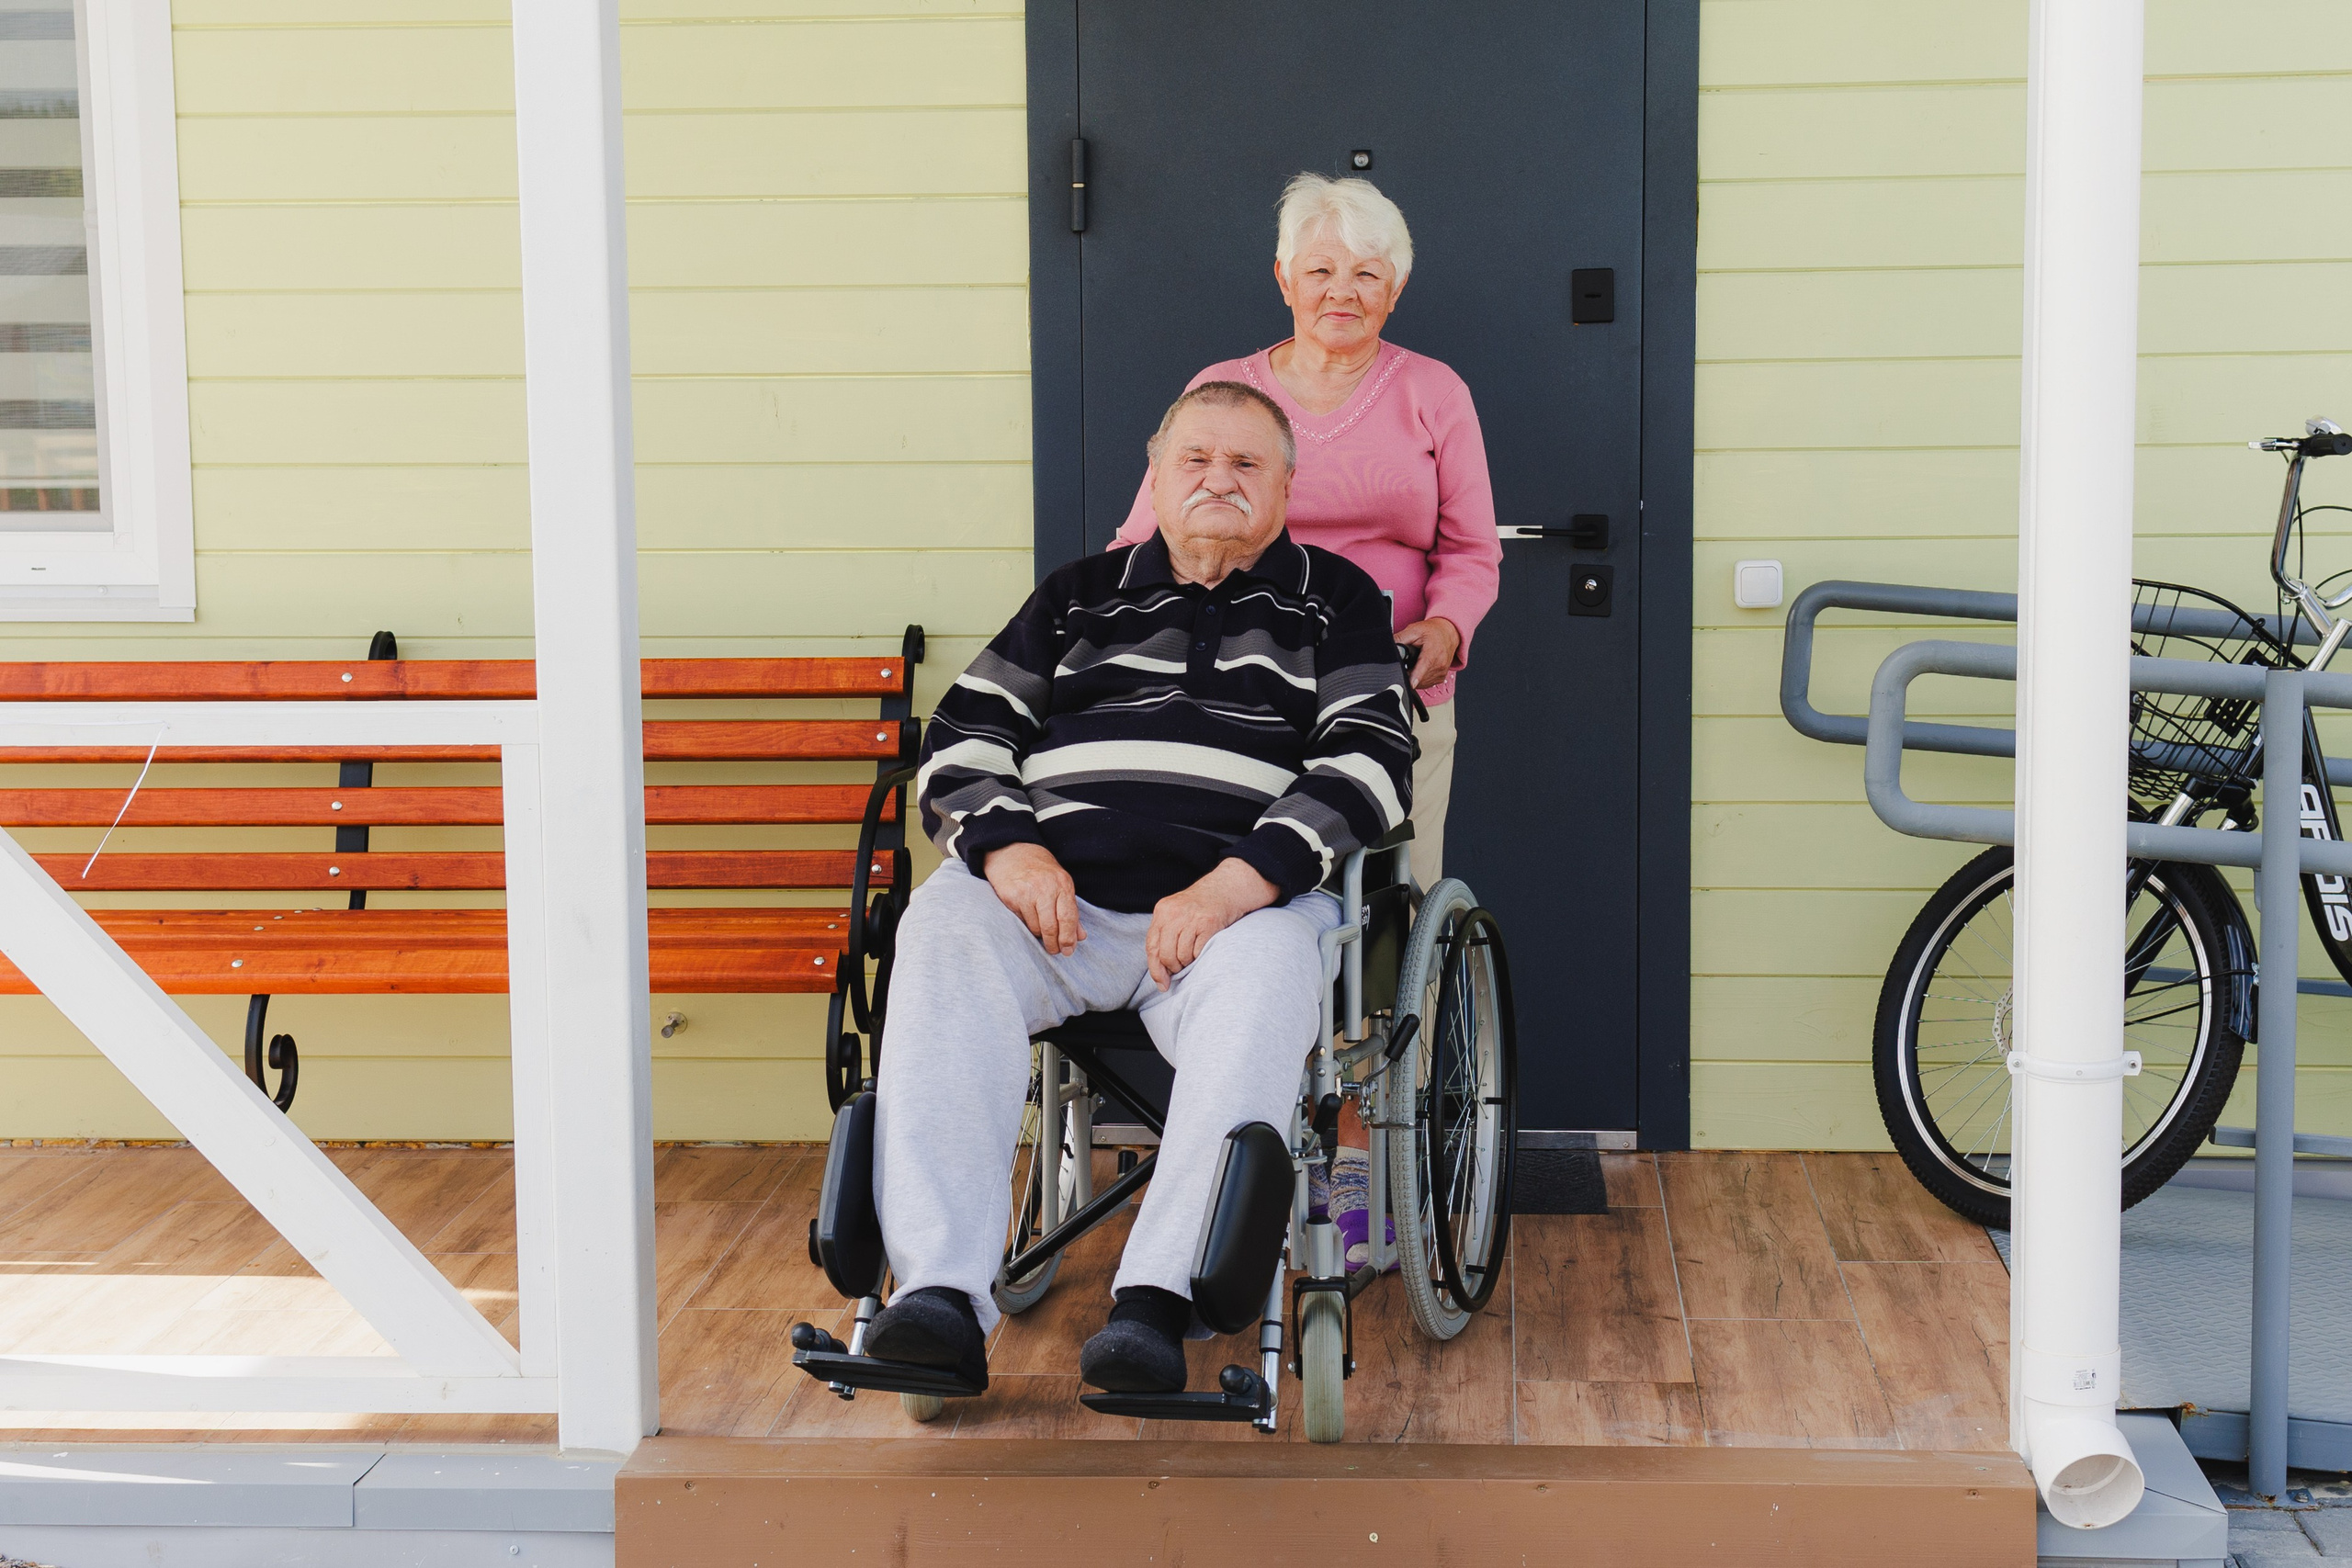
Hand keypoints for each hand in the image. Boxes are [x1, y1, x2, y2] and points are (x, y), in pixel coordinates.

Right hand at [984, 841, 1084, 954]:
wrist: (1011, 851)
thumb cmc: (1040, 870)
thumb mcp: (1061, 884)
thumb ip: (1071, 910)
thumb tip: (1080, 936)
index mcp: (1062, 884)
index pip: (1068, 917)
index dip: (1069, 938)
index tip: (1069, 950)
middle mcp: (1045, 888)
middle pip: (1051, 926)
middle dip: (1054, 944)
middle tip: (1054, 951)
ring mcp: (1026, 892)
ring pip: (1035, 927)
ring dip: (1039, 934)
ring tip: (1040, 930)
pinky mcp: (1011, 896)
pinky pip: (1021, 921)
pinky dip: (1026, 924)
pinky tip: (1027, 917)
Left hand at [1146, 858, 1278, 988]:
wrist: (1227, 887)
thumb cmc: (1201, 906)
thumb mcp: (1176, 913)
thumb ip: (1165, 935)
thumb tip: (1160, 973)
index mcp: (1162, 911)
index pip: (1151, 946)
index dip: (1155, 969)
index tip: (1162, 984)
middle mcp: (1174, 913)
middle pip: (1166, 955)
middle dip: (1174, 968)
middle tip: (1182, 967)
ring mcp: (1191, 918)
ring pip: (1182, 956)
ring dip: (1188, 963)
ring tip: (1194, 955)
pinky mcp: (1208, 924)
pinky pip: (1198, 952)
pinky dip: (1200, 957)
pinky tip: (1203, 949)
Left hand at [1396, 616, 1460, 689]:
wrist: (1448, 634)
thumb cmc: (1432, 632)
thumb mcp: (1414, 630)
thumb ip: (1400, 639)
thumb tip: (1387, 647)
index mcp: (1433, 651)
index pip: (1424, 666)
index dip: (1416, 676)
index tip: (1410, 684)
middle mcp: (1440, 664)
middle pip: (1419, 677)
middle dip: (1408, 672)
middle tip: (1406, 662)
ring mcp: (1441, 672)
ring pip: (1421, 683)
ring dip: (1413, 676)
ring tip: (1414, 663)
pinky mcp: (1441, 678)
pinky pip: (1426, 684)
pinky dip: (1419, 679)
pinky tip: (1419, 669)